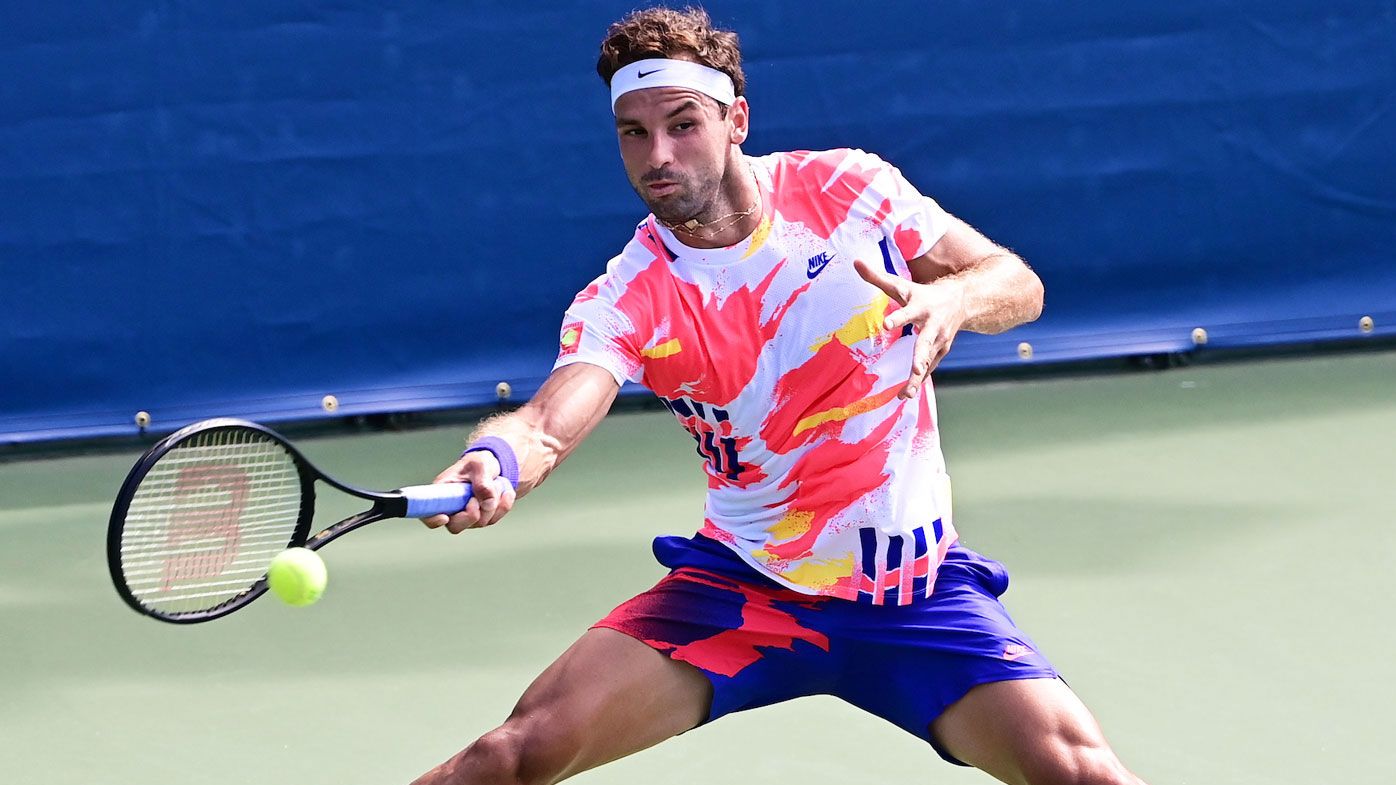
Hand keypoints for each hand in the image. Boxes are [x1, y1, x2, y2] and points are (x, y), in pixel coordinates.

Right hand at [418, 450, 516, 533]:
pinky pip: (493, 519)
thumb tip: (487, 503)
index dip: (433, 519)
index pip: (428, 513)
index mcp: (441, 492)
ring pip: (479, 522)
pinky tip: (505, 492)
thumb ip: (483, 482)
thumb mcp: (480, 464)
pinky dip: (503, 506)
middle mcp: (451, 507)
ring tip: (495, 484)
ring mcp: (466, 514)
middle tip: (478, 498)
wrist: (493, 466)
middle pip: (455, 526)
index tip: (445, 517)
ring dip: (493, 504)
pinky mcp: (481, 517)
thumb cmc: (479, 463)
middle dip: (472, 515)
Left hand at [854, 258, 966, 398]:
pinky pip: (928, 369)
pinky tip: (906, 395)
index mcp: (921, 307)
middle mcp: (933, 326)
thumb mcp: (902, 285)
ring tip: (905, 395)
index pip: (907, 312)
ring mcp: (939, 341)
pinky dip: (918, 381)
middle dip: (919, 358)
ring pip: (928, 362)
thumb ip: (878, 277)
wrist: (962, 300)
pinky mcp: (941, 351)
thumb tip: (855, 261)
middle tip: (913, 371)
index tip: (886, 325)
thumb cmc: (924, 294)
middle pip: (925, 343)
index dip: (898, 318)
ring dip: (917, 378)